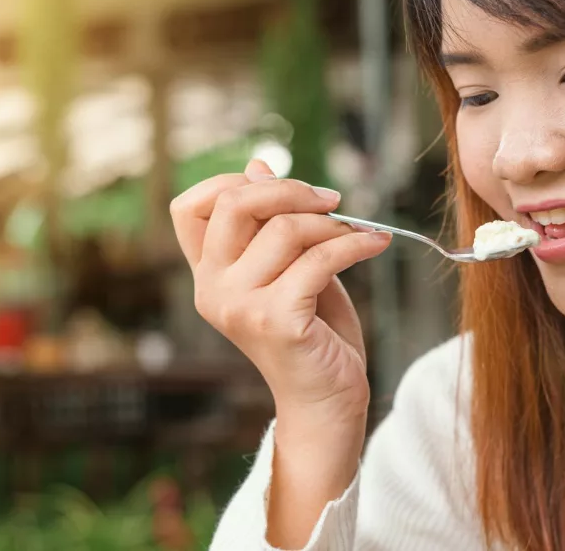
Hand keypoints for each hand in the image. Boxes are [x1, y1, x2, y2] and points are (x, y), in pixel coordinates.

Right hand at [170, 160, 391, 546]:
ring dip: (334, 225)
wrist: (327, 401)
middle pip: (235, 203)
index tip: (281, 184)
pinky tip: (375, 243)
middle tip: (332, 200)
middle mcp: (212, 289)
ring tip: (359, 235)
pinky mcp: (276, 320)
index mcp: (208, 274)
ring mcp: (240, 306)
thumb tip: (257, 164)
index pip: (189, 207)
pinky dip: (355, 244)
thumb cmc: (312, 330)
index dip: (231, 182)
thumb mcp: (289, 266)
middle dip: (290, 190)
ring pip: (286, 229)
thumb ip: (270, 222)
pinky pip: (320, 259)